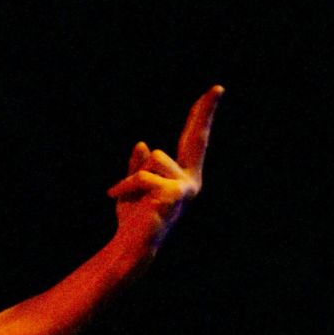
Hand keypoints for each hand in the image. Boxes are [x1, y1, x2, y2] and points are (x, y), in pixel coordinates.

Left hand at [106, 85, 221, 247]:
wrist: (132, 246)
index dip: (204, 114)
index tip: (216, 90)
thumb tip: (143, 145)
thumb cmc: (133, 220)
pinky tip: (117, 197)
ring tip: (127, 196)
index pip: (194, 140)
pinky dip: (125, 186)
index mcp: (184, 176)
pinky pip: (143, 176)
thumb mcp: (133, 186)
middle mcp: (191, 181)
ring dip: (133, 177)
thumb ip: (139, 166)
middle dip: (200, 116)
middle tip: (217, 88)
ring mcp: (186, 188)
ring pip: (154, 159)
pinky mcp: (174, 194)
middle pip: (187, 140)